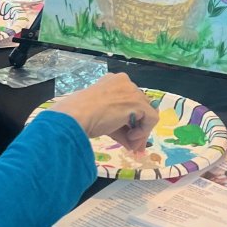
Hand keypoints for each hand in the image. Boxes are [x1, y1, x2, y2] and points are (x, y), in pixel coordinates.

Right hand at [40, 73, 156, 153]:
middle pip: (139, 106)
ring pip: (146, 112)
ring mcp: (132, 90)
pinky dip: (144, 130)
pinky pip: (151, 118)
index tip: (127, 133)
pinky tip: (130, 137)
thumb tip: (133, 144)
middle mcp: (124, 82)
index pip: (129, 100)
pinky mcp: (138, 102)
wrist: (75, 116)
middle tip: (132, 143)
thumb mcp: (103, 120)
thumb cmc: (81, 116)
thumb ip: (119, 128)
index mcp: (113, 81)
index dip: (130, 118)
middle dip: (137, 126)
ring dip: (140, 130)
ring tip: (129, 142)